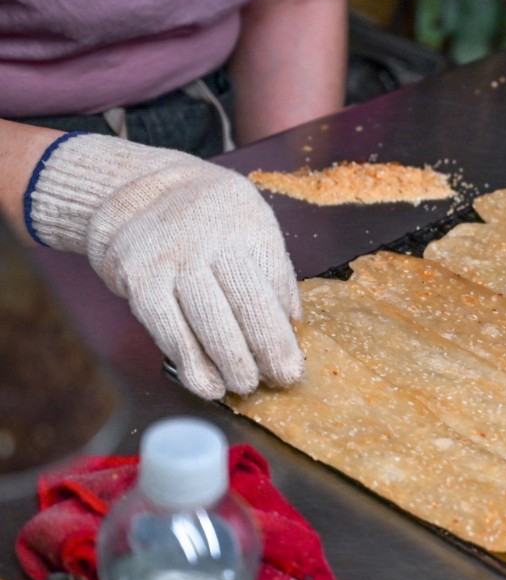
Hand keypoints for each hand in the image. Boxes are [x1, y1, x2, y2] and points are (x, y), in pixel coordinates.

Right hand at [26, 134, 303, 398]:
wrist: (140, 192)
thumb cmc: (214, 219)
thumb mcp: (254, 227)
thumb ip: (273, 273)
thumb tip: (293, 326)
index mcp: (245, 228)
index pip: (270, 286)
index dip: (281, 332)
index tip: (293, 366)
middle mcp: (207, 243)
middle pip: (242, 305)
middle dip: (263, 351)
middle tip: (279, 380)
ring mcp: (170, 262)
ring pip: (205, 322)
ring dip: (228, 363)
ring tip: (245, 387)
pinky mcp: (138, 281)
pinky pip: (167, 329)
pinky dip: (189, 362)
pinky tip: (205, 383)